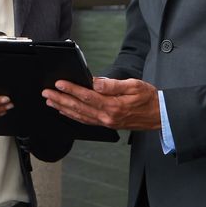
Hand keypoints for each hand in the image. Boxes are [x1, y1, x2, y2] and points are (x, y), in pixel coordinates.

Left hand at [42, 77, 160, 130]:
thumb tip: (95, 82)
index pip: (87, 96)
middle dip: (60, 99)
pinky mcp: (106, 124)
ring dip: (63, 108)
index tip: (59, 83)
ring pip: (79, 115)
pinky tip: (64, 111)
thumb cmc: (148, 98)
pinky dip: (73, 116)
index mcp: (113, 106)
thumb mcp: (134, 85)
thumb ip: (113, 85)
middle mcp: (107, 117)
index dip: (71, 89)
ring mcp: (106, 122)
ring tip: (50, 101)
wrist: (159, 115)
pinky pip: (85, 121)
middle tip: (46, 92)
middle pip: (78, 107)